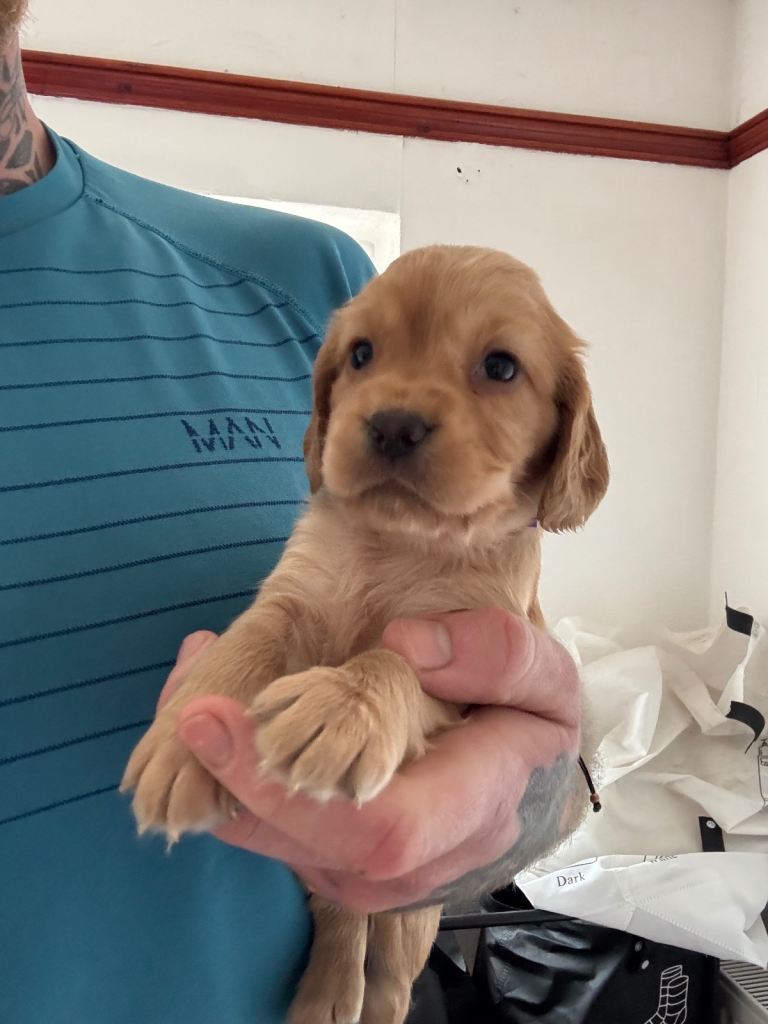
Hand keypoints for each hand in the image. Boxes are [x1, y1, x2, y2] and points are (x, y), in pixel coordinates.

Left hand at [169, 610, 581, 912]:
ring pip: (270, 840)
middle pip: (301, 842)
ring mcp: (366, 872)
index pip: (377, 827)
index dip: (289, 785)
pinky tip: (217, 706)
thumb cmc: (527, 720)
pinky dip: (228, 774)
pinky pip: (266, 828)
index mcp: (472, 809)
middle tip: (190, 698)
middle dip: (231, 778)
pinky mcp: (332, 860)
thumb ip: (499, 654)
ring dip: (215, 771)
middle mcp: (411, 863)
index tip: (214, 717)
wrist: (517, 779)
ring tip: (194, 686)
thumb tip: (408, 646)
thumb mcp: (545, 676)